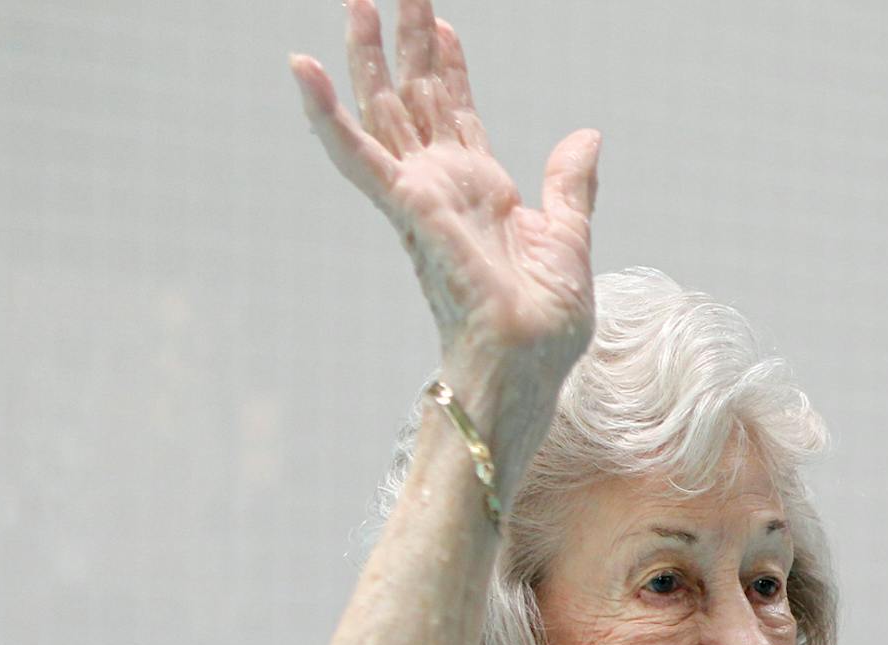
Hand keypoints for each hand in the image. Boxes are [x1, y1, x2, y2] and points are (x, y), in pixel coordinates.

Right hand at [290, 0, 598, 370]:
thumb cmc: (543, 324)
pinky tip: (302, 68)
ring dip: (367, 54)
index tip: (443, 22)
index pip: (456, 111)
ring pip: (385, 108)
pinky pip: (357, 155)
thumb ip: (570, 185)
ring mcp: (420, 193)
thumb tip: (585, 136)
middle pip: (417, 95)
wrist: (529, 365)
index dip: (449, 65)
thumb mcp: (569, 238)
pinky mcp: (406, 207)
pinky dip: (325, 113)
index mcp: (479, 190)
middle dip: (407, 40)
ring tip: (358, 0)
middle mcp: (442, 185)